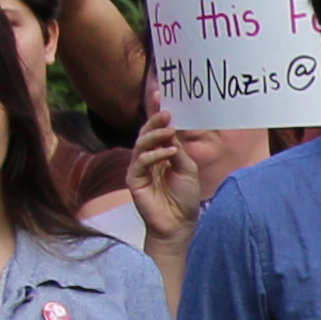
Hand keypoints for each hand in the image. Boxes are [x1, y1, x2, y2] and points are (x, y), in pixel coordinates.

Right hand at [127, 107, 205, 245]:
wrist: (179, 224)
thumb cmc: (185, 197)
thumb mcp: (186, 168)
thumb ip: (178, 149)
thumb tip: (171, 128)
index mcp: (160, 153)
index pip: (157, 130)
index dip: (156, 112)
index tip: (160, 95)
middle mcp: (147, 158)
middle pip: (146, 133)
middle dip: (155, 120)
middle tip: (166, 112)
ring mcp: (139, 168)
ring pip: (141, 144)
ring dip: (155, 135)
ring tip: (169, 130)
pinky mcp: (134, 180)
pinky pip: (141, 161)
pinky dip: (155, 154)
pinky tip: (169, 152)